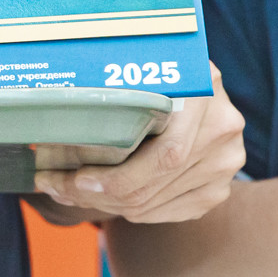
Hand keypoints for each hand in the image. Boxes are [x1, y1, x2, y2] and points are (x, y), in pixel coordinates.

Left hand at [30, 63, 244, 222]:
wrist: (196, 81)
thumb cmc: (156, 68)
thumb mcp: (141, 61)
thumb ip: (112, 82)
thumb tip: (52, 116)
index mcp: (204, 91)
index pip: (166, 157)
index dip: (117, 178)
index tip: (75, 179)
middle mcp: (222, 130)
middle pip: (152, 187)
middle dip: (93, 194)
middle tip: (53, 186)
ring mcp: (225, 164)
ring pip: (151, 206)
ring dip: (103, 205)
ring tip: (65, 191)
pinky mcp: (217, 189)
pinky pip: (164, 214)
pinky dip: (127, 211)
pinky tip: (99, 198)